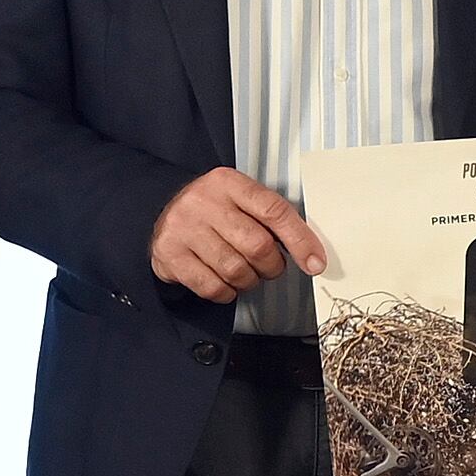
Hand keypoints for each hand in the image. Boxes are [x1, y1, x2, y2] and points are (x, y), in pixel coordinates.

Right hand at [149, 166, 325, 302]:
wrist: (160, 212)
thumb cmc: (213, 210)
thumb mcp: (239, 200)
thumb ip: (271, 218)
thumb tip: (311, 253)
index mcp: (229, 183)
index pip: (273, 211)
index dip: (300, 240)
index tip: (315, 262)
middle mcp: (204, 202)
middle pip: (257, 246)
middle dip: (272, 265)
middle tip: (270, 267)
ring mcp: (184, 229)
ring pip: (236, 270)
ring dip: (249, 280)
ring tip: (246, 273)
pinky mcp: (171, 255)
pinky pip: (212, 287)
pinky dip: (227, 292)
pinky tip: (225, 282)